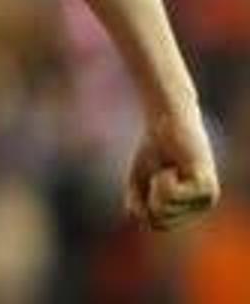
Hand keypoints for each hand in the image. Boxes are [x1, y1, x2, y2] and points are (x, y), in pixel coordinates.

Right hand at [126, 101, 219, 229]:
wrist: (165, 122)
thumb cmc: (153, 150)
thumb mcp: (139, 184)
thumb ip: (139, 208)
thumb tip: (148, 221)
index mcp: (190, 207)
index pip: (158, 224)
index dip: (143, 202)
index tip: (152, 179)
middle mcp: (203, 205)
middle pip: (161, 221)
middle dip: (150, 197)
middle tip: (161, 173)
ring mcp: (208, 197)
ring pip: (165, 210)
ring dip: (157, 186)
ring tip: (170, 168)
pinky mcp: (206, 186)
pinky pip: (172, 196)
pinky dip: (164, 180)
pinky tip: (175, 166)